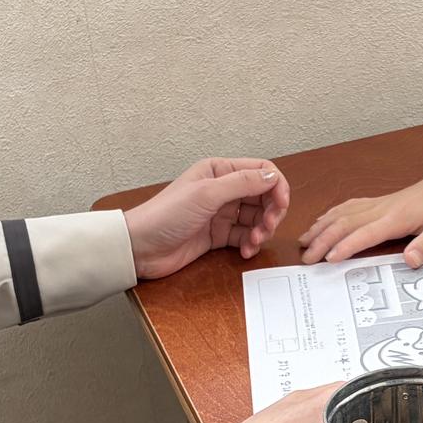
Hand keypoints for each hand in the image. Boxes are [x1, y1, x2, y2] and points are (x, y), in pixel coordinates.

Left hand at [124, 158, 291, 279]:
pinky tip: (245, 251)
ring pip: (256, 218)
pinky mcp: (218, 235)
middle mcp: (223, 189)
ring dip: (261, 230)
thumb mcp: (207, 194)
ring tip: (253, 242)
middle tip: (267, 228)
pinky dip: (250, 244)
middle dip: (271, 212)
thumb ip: (242, 183)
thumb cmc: (166, 215)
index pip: (261, 171)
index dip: (276, 186)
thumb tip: (273, 176)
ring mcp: (221, 213)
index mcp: (219, 170)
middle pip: (263, 196)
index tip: (281, 205)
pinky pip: (245, 236)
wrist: (141, 247)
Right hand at [299, 162, 422, 267]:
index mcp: (394, 218)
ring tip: (303, 240)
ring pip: (342, 214)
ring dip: (321, 227)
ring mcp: (378, 204)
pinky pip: (349, 207)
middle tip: (305, 257)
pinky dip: (332, 214)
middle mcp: (381, 209)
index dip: (344, 247)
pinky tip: (323, 219)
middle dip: (322, 240)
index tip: (327, 260)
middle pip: (344, 224)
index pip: (363, 235)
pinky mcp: (379, 202)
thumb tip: (409, 261)